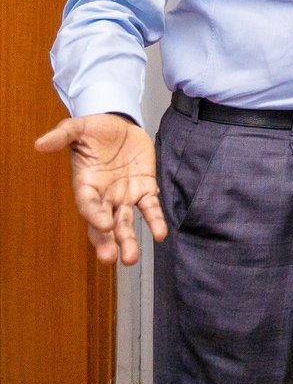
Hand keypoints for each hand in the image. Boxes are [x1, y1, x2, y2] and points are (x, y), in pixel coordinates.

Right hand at [35, 113, 167, 264]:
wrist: (122, 124)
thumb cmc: (96, 129)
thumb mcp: (78, 127)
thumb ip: (63, 135)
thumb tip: (40, 144)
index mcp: (86, 184)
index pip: (88, 204)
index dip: (94, 216)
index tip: (104, 225)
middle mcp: (105, 195)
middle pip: (104, 224)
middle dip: (106, 241)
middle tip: (109, 259)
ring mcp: (125, 195)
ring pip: (126, 223)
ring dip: (129, 241)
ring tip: (131, 258)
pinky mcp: (145, 189)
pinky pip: (150, 208)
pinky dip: (155, 221)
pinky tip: (161, 234)